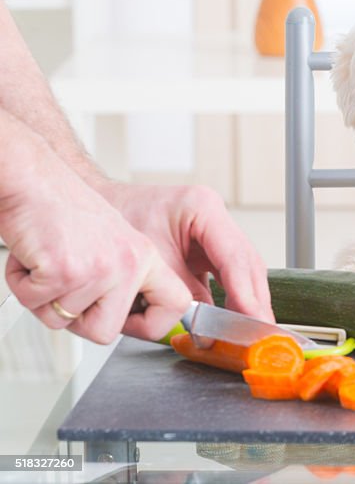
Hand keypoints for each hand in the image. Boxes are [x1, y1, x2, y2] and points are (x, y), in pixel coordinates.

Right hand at [0, 144, 190, 343]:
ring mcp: (100, 268)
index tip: (135, 324)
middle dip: (75, 320)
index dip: (154, 325)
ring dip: (43, 297)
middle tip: (64, 286)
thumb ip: (124, 279)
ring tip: (47, 260)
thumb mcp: (113, 242)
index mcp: (145, 257)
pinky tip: (33, 256)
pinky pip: (35, 304)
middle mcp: (129, 263)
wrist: (34, 180)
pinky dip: (22, 285)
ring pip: (63, 321)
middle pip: (105, 332)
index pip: (175, 304)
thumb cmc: (65, 211)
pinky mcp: (66, 270)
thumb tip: (128, 319)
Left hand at [95, 182, 273, 321]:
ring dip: (248, 301)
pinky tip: (236, 319)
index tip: (251, 317)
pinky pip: (229, 277)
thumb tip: (202, 323)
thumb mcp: (147, 258)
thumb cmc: (116, 221)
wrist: (98, 208)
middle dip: (255, 300)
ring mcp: (214, 234)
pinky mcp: (208, 251)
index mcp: (202, 207)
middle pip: (248, 264)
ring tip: (252, 330)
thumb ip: (178, 289)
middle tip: (261, 330)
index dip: (244, 291)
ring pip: (244, 271)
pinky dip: (233, 299)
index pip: (234, 256)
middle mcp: (215, 218)